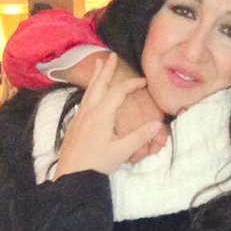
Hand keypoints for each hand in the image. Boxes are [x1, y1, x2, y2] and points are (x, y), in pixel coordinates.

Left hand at [54, 56, 165, 176]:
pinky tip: (90, 94)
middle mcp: (89, 111)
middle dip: (106, 70)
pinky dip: (90, 90)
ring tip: (97, 64)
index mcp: (102, 115)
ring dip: (95, 77)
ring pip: (89, 91)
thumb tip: (158, 123)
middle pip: (99, 84)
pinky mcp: (74, 124)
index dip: (131, 84)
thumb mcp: (121, 151)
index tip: (144, 81)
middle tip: (111, 55)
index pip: (118, 92)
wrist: (71, 176)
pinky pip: (84, 100)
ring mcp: (80, 117)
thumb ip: (140, 137)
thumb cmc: (97, 164)